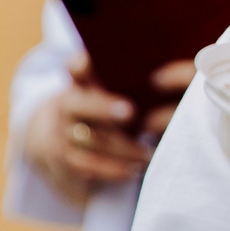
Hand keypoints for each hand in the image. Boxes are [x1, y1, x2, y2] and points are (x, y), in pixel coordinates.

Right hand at [24, 56, 194, 204]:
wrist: (57, 140)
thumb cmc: (101, 112)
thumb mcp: (108, 94)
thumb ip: (128, 83)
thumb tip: (172, 75)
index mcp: (80, 84)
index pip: (74, 67)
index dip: (79, 65)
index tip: (88, 61)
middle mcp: (67, 106)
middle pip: (79, 105)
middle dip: (103, 108)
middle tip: (130, 111)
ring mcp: (62, 134)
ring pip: (89, 139)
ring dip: (121, 147)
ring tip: (147, 152)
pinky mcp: (64, 161)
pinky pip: (87, 166)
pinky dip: (112, 169)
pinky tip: (135, 169)